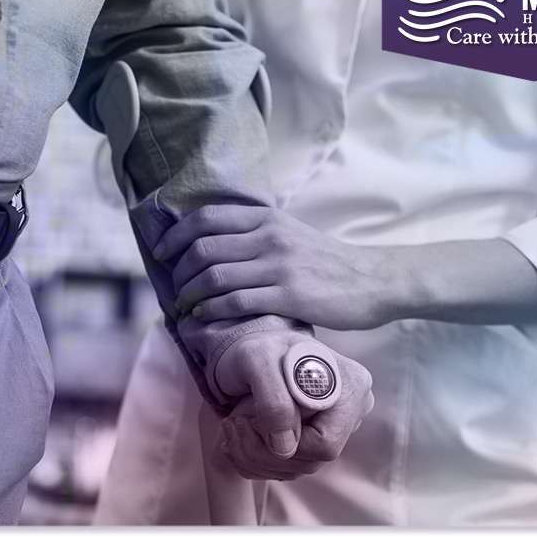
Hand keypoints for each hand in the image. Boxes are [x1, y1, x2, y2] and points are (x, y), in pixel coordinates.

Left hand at [154, 205, 410, 331]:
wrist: (374, 280)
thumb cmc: (328, 262)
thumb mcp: (290, 234)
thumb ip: (256, 235)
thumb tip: (212, 246)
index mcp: (267, 218)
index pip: (205, 218)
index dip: (175, 236)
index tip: (162, 253)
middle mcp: (269, 237)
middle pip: (203, 250)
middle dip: (179, 273)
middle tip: (175, 289)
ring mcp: (278, 266)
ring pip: (214, 277)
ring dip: (190, 295)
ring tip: (184, 307)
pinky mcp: (288, 296)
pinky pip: (236, 302)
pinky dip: (211, 311)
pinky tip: (204, 318)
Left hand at [216, 344, 373, 480]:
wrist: (249, 349)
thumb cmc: (257, 348)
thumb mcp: (259, 361)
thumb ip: (274, 401)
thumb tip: (286, 447)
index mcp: (350, 387)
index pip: (324, 444)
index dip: (285, 439)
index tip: (252, 415)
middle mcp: (350, 411)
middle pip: (311, 461)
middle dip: (263, 449)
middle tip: (234, 422)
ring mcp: (334, 428)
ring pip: (296, 469)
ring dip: (254, 455)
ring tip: (233, 424)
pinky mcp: (313, 440)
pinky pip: (286, 467)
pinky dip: (255, 458)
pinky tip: (240, 435)